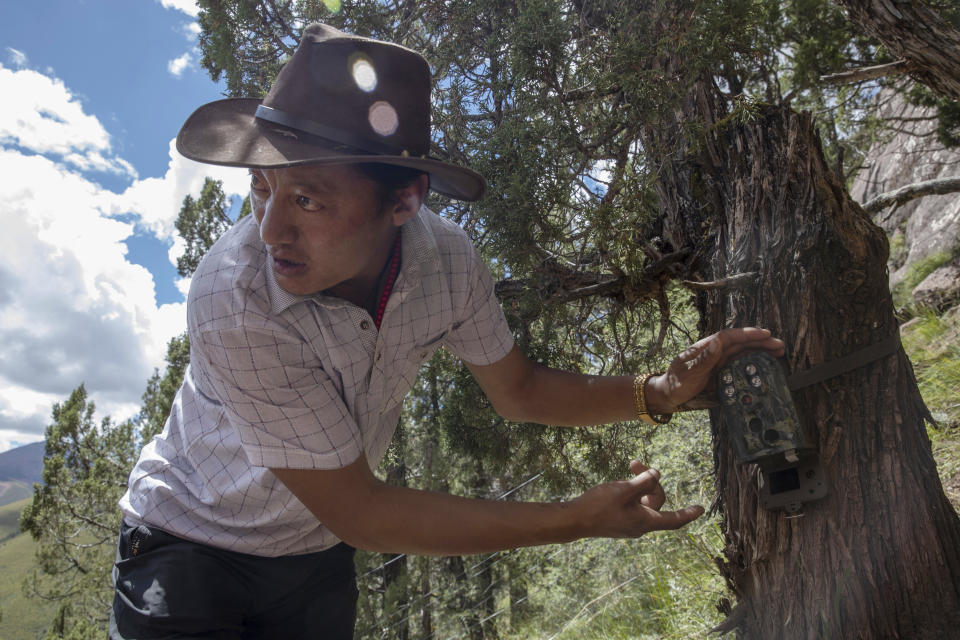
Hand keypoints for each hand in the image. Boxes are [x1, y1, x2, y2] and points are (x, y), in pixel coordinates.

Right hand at [571, 461, 703, 537]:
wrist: (574, 520)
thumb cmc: (600, 506)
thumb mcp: (625, 490)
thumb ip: (644, 482)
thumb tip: (656, 475)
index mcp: (646, 521)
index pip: (674, 519)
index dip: (688, 513)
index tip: (701, 509)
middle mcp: (640, 525)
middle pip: (656, 501)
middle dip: (650, 480)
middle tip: (634, 463)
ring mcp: (628, 524)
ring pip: (643, 501)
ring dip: (638, 484)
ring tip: (626, 469)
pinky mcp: (618, 521)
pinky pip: (632, 505)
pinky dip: (631, 492)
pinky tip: (618, 484)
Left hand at [647, 327, 784, 412]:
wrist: (668, 394)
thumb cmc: (676, 382)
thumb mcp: (689, 372)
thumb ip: (704, 358)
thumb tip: (718, 342)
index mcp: (706, 346)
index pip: (730, 336)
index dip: (748, 334)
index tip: (765, 334)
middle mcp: (714, 351)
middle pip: (740, 343)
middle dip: (760, 342)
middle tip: (780, 345)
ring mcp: (718, 361)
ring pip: (743, 353)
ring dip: (760, 351)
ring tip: (778, 352)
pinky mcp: (721, 372)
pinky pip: (740, 365)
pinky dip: (753, 363)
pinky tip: (764, 364)